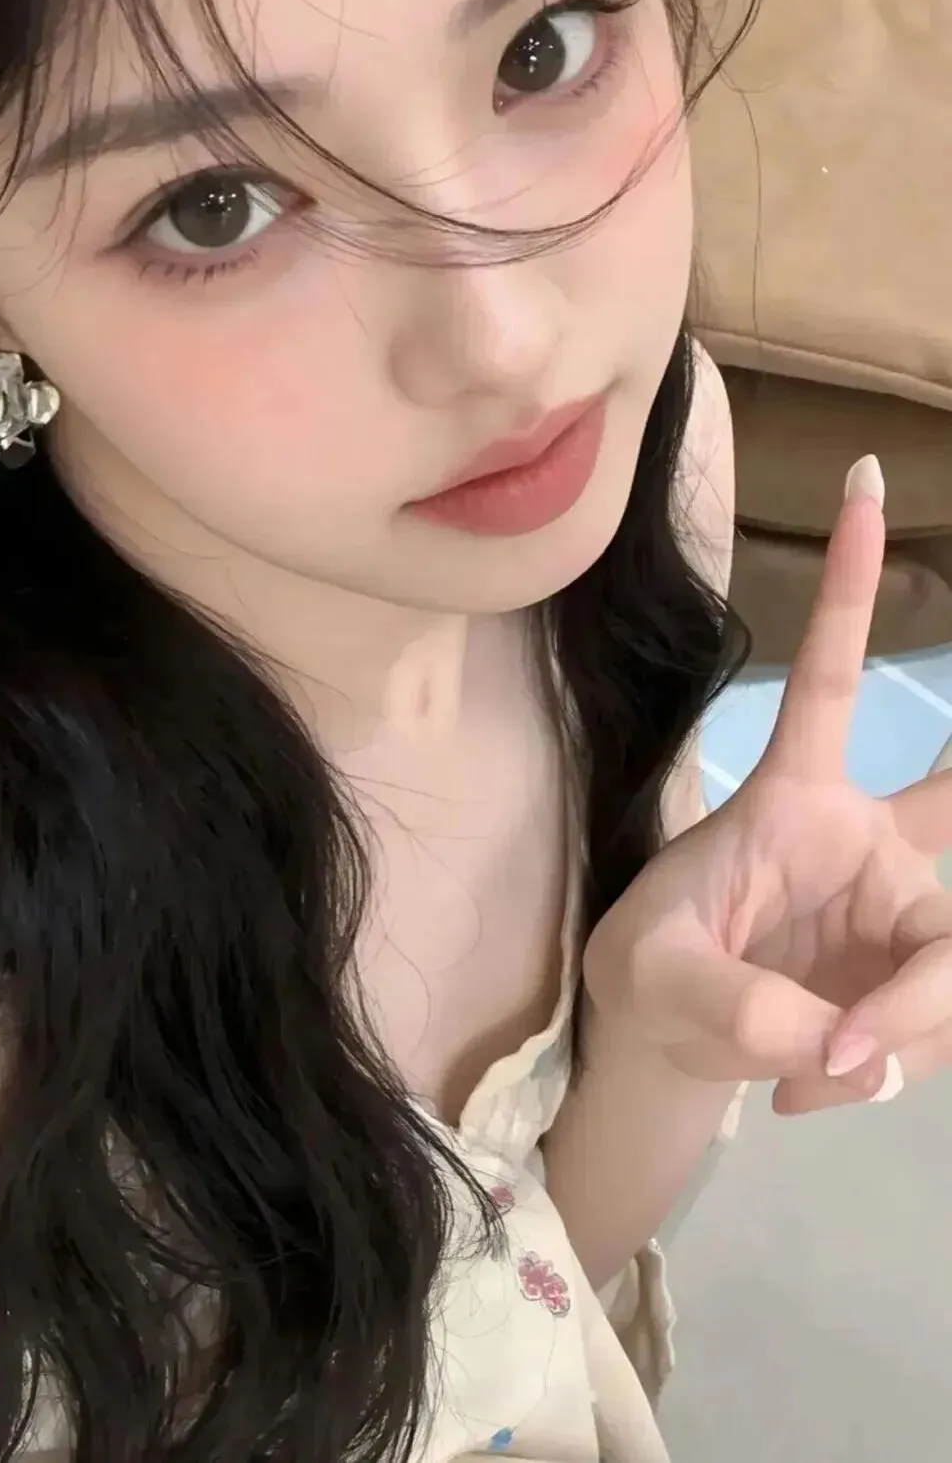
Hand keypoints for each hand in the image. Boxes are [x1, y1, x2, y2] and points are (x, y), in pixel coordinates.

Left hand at [583, 461, 951, 1112]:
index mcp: (794, 795)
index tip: (861, 484)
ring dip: (902, 1028)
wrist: (670, 1051)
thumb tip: (839, 1041)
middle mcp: (865, 839)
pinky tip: (819, 1088)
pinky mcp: (912, 975)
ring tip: (811, 1073)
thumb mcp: (654, 982)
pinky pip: (937, 1023)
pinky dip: (882, 1070)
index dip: (844, 587)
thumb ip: (735, 1005)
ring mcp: (898, 905)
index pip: (826, 679)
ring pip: (951, 955)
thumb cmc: (649, 977)